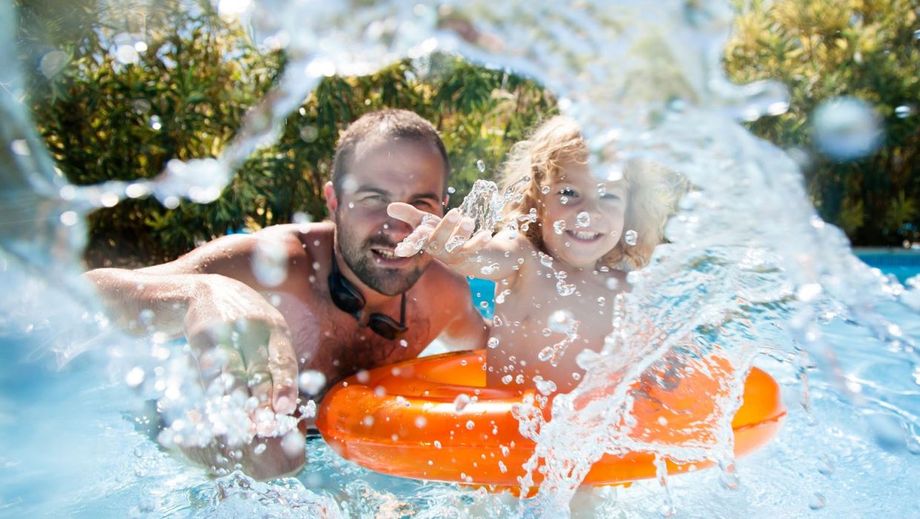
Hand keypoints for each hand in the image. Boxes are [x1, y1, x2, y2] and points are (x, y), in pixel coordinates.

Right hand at [185, 275, 298, 415]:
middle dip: (263, 400)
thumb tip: (286, 407)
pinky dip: (215, 390)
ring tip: (243, 424)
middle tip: (264, 427)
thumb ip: (276, 363)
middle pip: (260, 369)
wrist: (206, 291)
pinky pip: (210, 368)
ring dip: (239, 401)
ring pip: (235, 372)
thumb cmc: (244, 324)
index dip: (285, 385)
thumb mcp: (266, 334)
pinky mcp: (203, 335)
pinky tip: (219, 407)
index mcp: (276, 329)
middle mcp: (255, 327)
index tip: (284, 409)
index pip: (284, 360)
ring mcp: (229, 330)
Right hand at [388, 203, 492, 264]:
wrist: (468, 255)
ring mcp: (454, 254)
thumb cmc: (442, 234)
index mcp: (426, 241)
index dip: (409, 245)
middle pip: (439, 241)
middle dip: (446, 227)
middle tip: (455, 212)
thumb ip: (410, 215)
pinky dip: (480, 242)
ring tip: (469, 220)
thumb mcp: (426, 223)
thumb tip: (389, 207)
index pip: (416, 243)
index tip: (400, 250)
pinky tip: (487, 234)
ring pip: (457, 246)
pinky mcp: (470, 255)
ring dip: (463, 233)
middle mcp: (439, 250)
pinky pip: (474, 250)